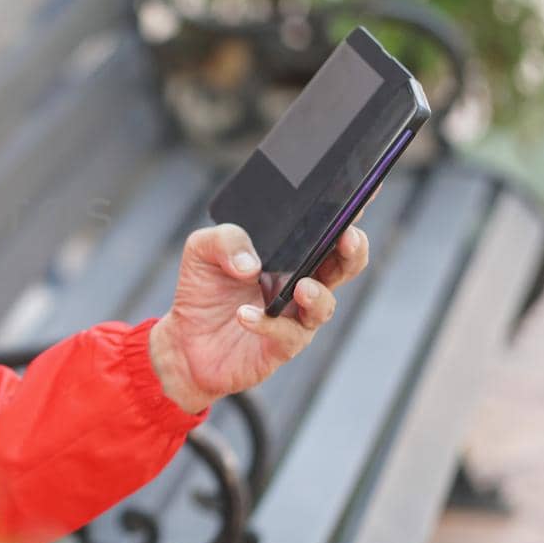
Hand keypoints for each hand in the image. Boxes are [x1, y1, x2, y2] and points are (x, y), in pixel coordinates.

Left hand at [149, 223, 370, 414]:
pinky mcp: (282, 346)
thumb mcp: (201, 251)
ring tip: (301, 287)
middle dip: (353, 249)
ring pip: (325, 305)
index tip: (358, 196)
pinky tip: (245, 315)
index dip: (347, 212)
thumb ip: (224, 240)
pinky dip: (268, 323)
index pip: (327, 229)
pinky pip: (286, 334)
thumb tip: (251, 263)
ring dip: (317, 294)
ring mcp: (296, 315)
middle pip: (345, 265)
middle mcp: (302, 282)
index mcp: (292, 253)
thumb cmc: (203, 289)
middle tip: (347, 237)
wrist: (184, 340)